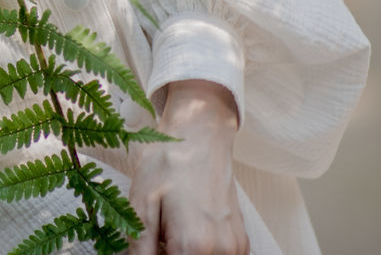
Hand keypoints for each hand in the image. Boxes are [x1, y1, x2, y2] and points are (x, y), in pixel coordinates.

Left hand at [127, 80, 248, 254]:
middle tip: (156, 237)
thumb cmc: (168, 165)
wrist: (199, 138)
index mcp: (194, 245)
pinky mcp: (241, 242)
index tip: (147, 245)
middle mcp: (221, 251)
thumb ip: (138, 247)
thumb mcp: (141, 205)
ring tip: (169, 232)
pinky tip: (185, 232)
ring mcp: (236, 248)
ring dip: (182, 254)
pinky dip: (199, 252)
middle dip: (166, 254)